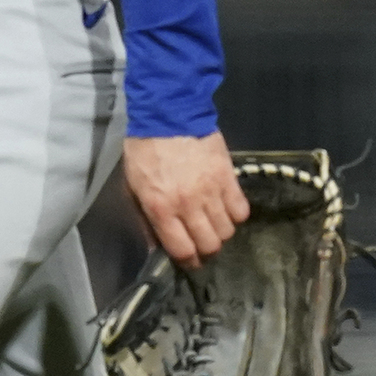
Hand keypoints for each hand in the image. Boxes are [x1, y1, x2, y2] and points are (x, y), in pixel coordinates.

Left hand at [125, 131, 251, 266]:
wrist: (168, 114)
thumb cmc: (146, 151)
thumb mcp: (134, 187)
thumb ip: (147, 220)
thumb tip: (157, 247)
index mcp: (162, 208)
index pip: (183, 250)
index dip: (188, 261)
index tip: (190, 260)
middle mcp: (189, 205)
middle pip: (209, 244)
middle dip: (206, 250)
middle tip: (203, 243)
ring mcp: (211, 191)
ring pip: (227, 230)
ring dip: (221, 232)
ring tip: (215, 225)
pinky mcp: (228, 177)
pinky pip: (241, 209)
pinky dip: (236, 214)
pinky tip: (227, 208)